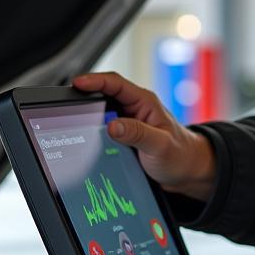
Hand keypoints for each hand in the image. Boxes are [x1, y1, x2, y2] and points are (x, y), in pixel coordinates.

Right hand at [71, 71, 215, 199]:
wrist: (187, 173)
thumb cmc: (181, 155)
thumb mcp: (160, 145)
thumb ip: (138, 134)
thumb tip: (113, 126)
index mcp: (145, 102)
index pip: (115, 84)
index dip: (94, 81)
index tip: (77, 84)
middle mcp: (135, 109)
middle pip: (103, 97)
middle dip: (85, 100)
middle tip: (67, 109)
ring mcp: (128, 123)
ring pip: (101, 116)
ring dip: (89, 120)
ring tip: (74, 127)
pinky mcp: (124, 137)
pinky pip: (104, 132)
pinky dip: (94, 135)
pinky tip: (86, 143)